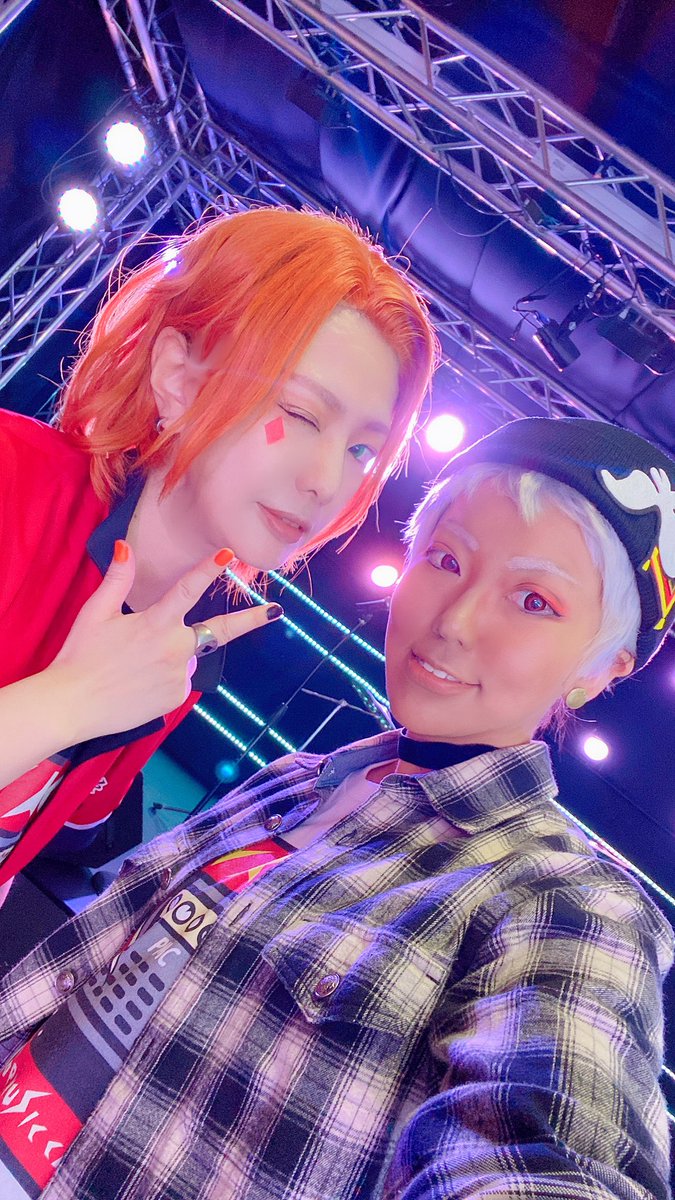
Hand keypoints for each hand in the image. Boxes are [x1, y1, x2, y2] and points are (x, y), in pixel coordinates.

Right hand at [48, 541, 281, 743]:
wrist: (72, 705)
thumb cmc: (80, 656)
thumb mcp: (96, 613)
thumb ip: (118, 579)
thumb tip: (127, 546)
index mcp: (156, 623)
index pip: (187, 590)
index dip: (208, 570)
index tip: (229, 555)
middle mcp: (175, 649)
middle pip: (216, 630)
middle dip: (249, 620)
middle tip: (275, 611)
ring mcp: (179, 676)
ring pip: (187, 657)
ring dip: (172, 655)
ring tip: (134, 666)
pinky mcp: (176, 698)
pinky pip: (179, 681)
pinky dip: (165, 677)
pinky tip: (138, 683)